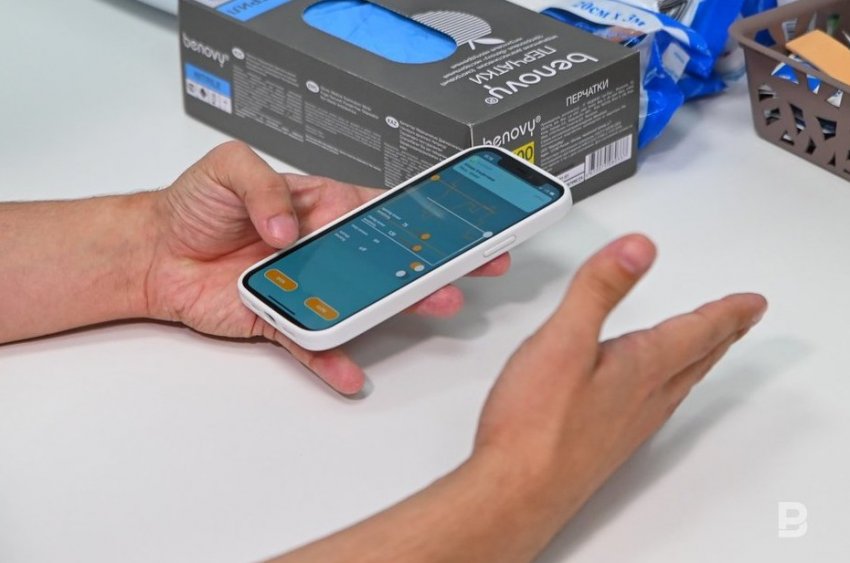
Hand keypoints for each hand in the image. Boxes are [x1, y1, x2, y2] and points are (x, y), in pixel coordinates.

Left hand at [143, 141, 509, 393]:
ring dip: (399, 306)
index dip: (425, 213)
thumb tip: (291, 228)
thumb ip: (264, 187)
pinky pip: (313, 343)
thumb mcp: (228, 167)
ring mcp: (309, 286)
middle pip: (388, 258)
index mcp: (322, 206)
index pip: (384, 209)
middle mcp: (324, 248)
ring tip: (435, 304)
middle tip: (470, 266)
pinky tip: (351, 370)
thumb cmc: (194, 204)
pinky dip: (332, 359)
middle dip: (433, 261)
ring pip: (362, 300)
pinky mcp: (283, 320)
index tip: (462, 219)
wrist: (155, 252)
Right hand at [473, 234, 766, 532]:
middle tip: (743, 320)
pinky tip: (648, 391)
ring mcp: (627, 424)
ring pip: (677, 383)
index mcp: (641, 367)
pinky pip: (653, 404)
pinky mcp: (606, 442)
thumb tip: (639, 248)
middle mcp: (643, 398)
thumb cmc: (537, 423)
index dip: (726, 312)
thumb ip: (599, 289)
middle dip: (721, 334)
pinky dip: (667, 385)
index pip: (697, 332)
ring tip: (706, 347)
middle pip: (695, 359)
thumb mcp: (564, 339)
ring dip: (698, 359)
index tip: (752, 303)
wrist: (516, 490)